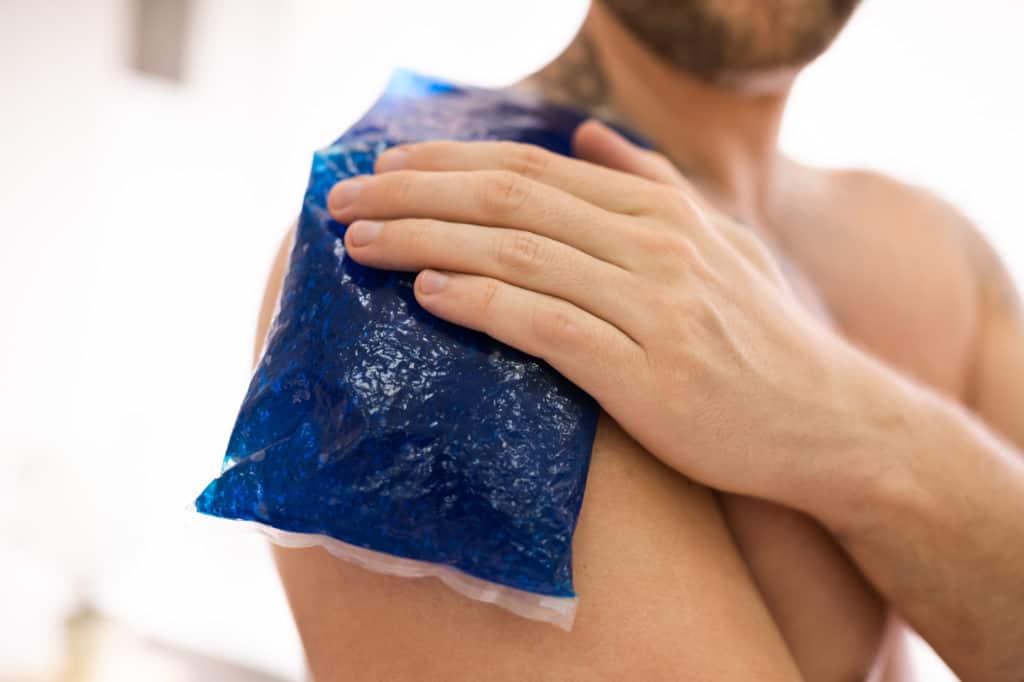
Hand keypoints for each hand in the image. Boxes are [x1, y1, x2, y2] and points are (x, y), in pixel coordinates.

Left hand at [325, 120, 879, 502]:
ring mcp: (652, 307)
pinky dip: (480, 304)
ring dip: (426, 244)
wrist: (826, 423)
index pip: (529, 169)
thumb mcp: (718, 241)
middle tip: (342, 201)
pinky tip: (427, 295)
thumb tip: (592, 135)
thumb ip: (652, 185)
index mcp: (657, 211)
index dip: (446, 163)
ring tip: (361, 245)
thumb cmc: (760, 338)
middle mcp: (652, 245)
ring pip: (516, 256)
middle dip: (415, 194)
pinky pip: (545, 327)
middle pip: (508, 201)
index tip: (382, 169)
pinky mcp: (647, 374)